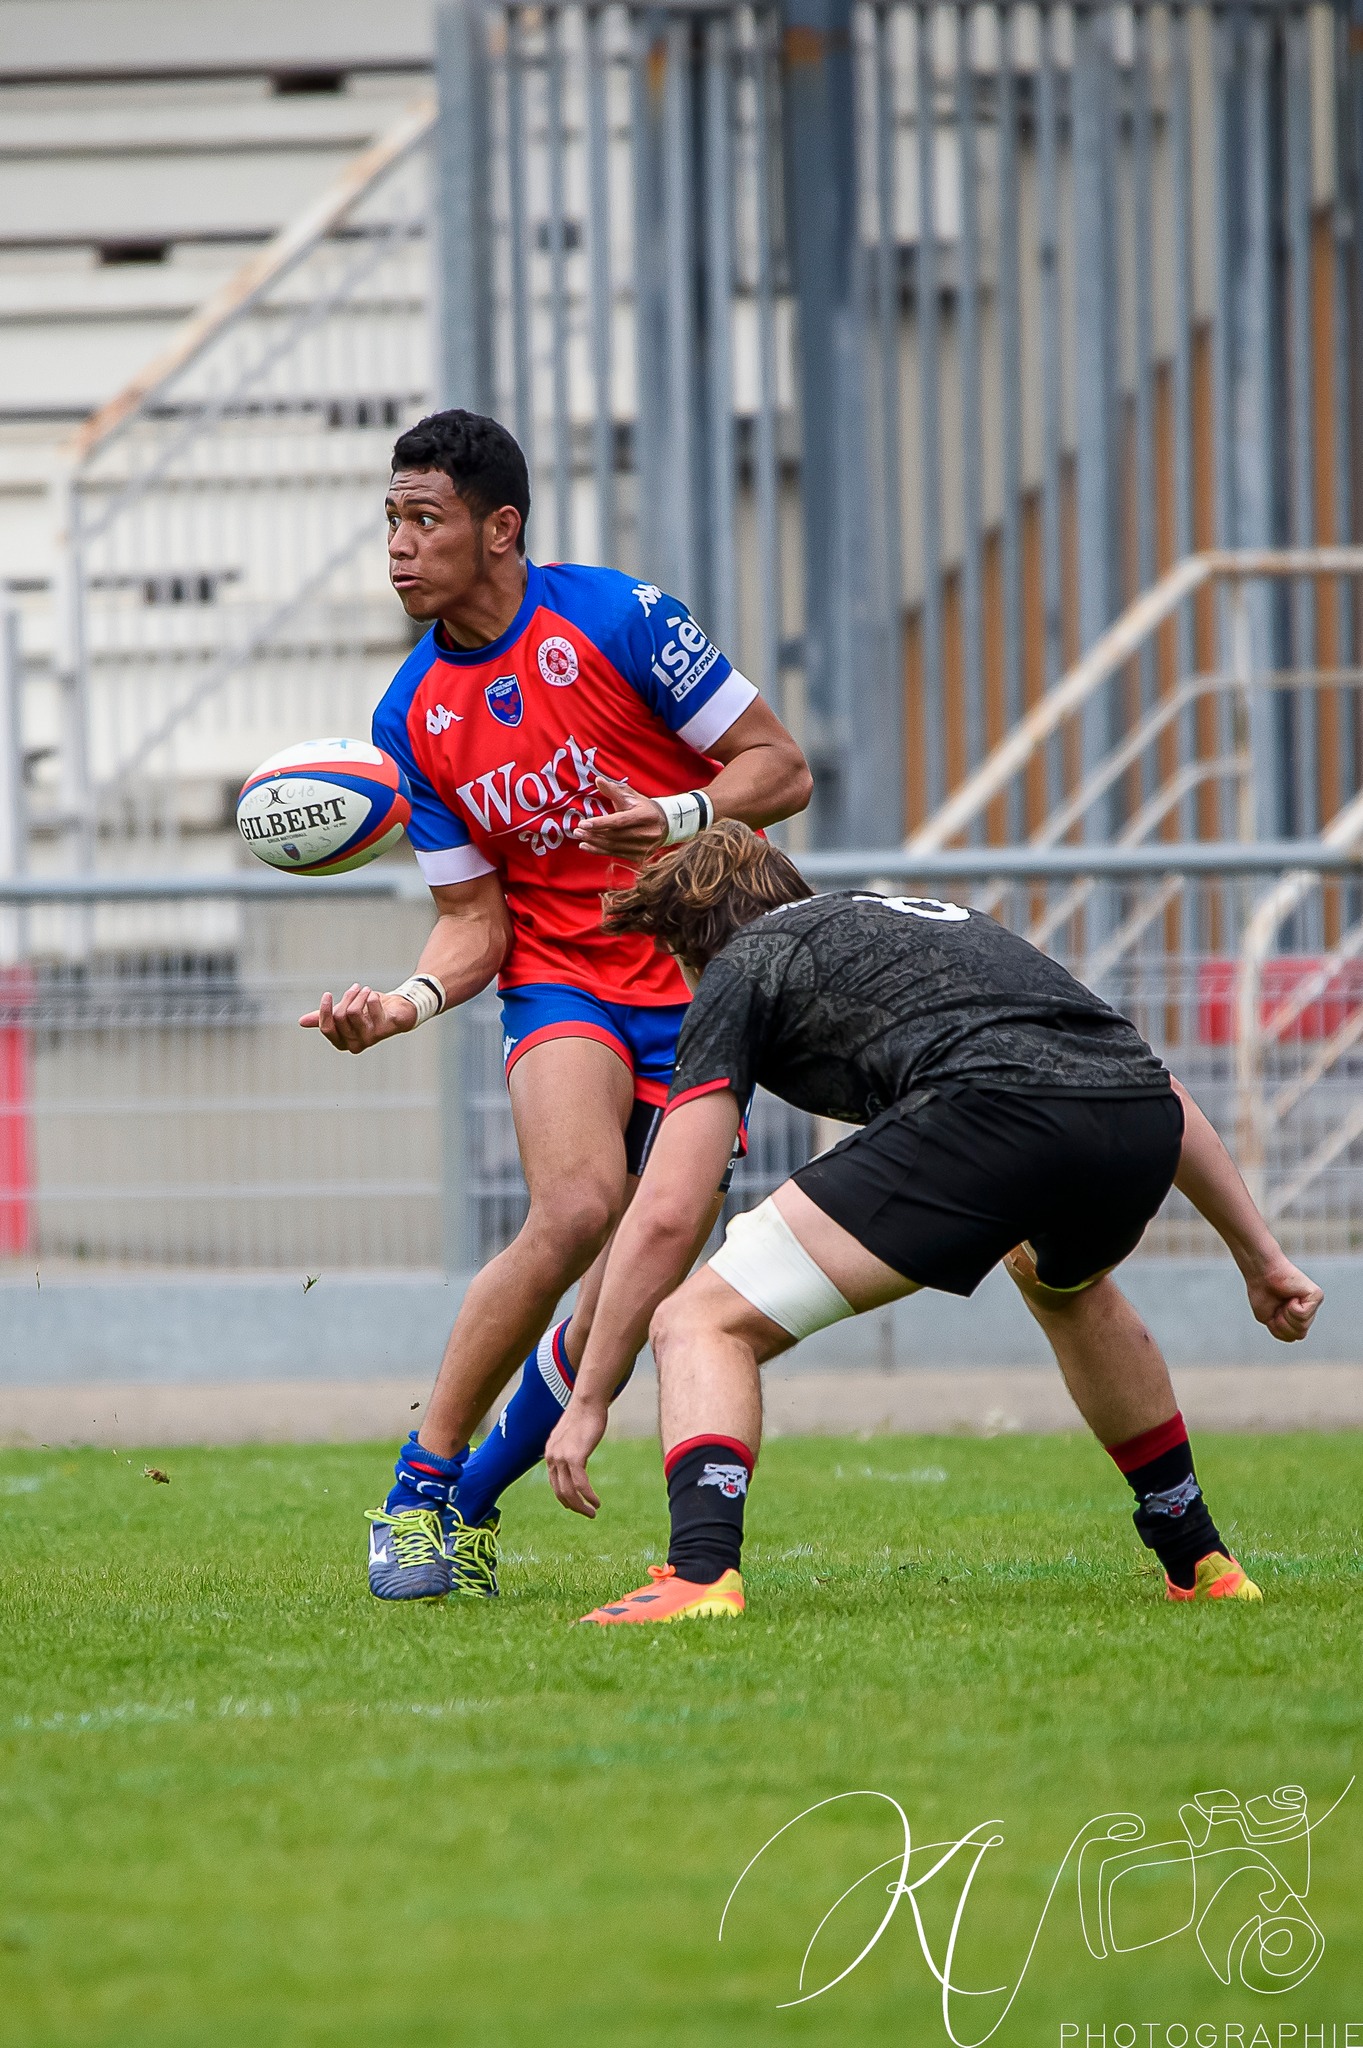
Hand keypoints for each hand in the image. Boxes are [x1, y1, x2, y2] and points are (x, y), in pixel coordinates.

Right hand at [298, 984, 415, 1052]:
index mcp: (343, 1042)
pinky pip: (371, 1006)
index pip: (327, 1029)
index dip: (324, 1011)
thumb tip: (301, 1022)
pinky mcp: (386, 1028)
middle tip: (356, 988)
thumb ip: (325, 1017)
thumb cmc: (369, 1012)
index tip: (327, 994)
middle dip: (346, 998)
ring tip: (366, 990)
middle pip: (340, 1016)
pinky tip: (376, 997)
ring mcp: (372, 1038)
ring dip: (359, 995)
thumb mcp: (344, 1013)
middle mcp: (356, 1044)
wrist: (398, 1010)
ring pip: (354, 1012)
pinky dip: (372, 997)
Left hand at [545, 1396, 608, 1516]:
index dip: (565, 1498)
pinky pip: (581, 1484)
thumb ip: (570, 1447)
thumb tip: (576, 1457)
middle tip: (587, 1514)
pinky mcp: (574, 1457)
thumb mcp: (572, 1435)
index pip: (554, 1483)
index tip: (577, 1505)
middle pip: (560, 1491)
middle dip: (574, 1506)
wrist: (587, 1401)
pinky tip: (597, 1502)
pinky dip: (589, 1496)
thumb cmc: (585, 1415)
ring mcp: (561, 1457)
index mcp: (550, 1453)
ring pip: (569, 1491)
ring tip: (593, 1512)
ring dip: (581, 1505)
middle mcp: (552, 1457)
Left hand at [570, 774, 667, 859]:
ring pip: (614, 847)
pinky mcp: (640, 857)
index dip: (601, 823)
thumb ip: (614, 790)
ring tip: (580, 838)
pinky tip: (587, 847)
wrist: (665, 824)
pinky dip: (599, 851)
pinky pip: (616, 854)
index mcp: (646, 816)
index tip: (584, 823)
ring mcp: (645, 847)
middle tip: (577, 830)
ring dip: (594, 843)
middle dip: (594, 833)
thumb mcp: (631, 796)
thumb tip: (598, 780)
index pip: (620, 821)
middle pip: (615, 835)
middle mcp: (648, 833)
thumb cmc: (644, 808)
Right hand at [1243, 1252, 1323, 1341]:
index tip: (1273, 1310)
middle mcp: (1309, 1311)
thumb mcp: (1270, 1320)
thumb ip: (1285, 1332)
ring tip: (1284, 1299)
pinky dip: (1292, 1308)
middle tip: (1278, 1305)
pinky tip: (1291, 1296)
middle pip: (1300, 1334)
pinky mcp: (1316, 1296)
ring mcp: (1314, 1304)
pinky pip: (1303, 1314)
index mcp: (1298, 1317)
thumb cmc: (1262, 1292)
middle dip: (1283, 1323)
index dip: (1279, 1328)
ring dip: (1286, 1315)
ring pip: (1302, 1326)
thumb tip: (1300, 1336)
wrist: (1261, 1273)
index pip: (1294, 1336)